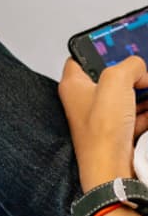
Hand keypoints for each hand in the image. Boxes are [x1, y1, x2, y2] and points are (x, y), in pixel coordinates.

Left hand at [59, 57, 147, 190]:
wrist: (112, 172)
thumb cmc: (102, 133)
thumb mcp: (115, 82)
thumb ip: (128, 65)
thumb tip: (138, 67)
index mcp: (74, 85)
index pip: (81, 57)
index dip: (100, 49)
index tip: (120, 44)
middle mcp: (84, 100)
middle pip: (111, 76)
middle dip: (132, 74)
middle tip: (144, 73)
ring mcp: (102, 117)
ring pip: (127, 96)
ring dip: (143, 93)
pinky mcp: (117, 132)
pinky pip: (136, 115)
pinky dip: (146, 112)